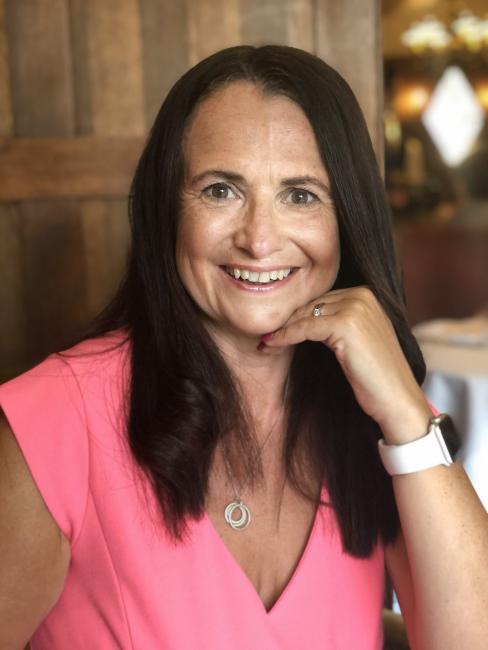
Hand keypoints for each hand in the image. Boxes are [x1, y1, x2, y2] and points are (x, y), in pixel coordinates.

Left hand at [260, 286, 431, 440]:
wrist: (397, 399)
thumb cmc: (376, 376)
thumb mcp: (356, 340)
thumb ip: (337, 322)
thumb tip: (299, 319)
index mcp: (367, 294)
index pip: (321, 299)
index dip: (297, 316)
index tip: (276, 330)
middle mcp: (363, 294)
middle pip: (311, 304)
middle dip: (287, 321)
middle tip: (266, 336)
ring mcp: (356, 307)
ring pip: (304, 314)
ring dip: (282, 329)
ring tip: (266, 342)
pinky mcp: (346, 324)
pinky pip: (304, 328)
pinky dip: (285, 336)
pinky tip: (270, 344)